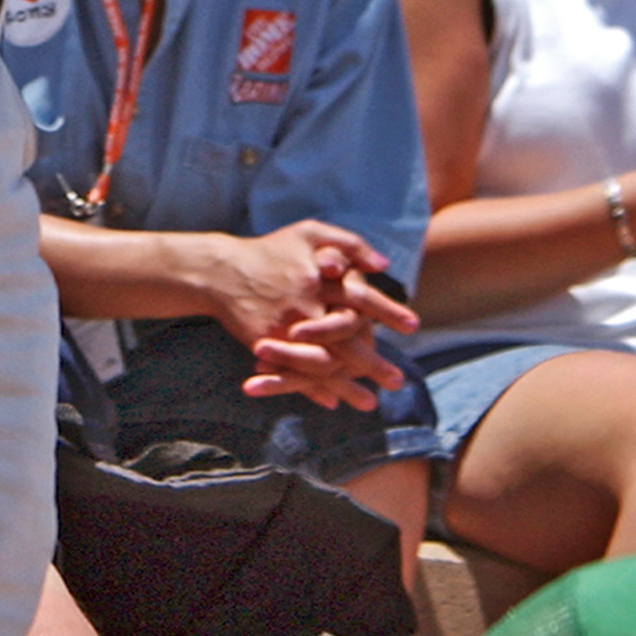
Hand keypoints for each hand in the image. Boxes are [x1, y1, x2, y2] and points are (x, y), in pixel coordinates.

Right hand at [197, 220, 414, 411]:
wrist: (220, 270)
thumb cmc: (271, 250)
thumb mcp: (308, 233)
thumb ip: (348, 243)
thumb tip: (384, 264)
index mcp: (318, 276)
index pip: (361, 296)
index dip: (388, 310)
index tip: (414, 325)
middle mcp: (305, 303)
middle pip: (347, 339)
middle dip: (373, 362)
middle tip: (398, 381)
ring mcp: (285, 327)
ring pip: (324, 363)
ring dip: (348, 385)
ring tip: (371, 402)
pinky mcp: (267, 344)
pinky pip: (295, 372)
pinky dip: (315, 389)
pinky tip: (333, 401)